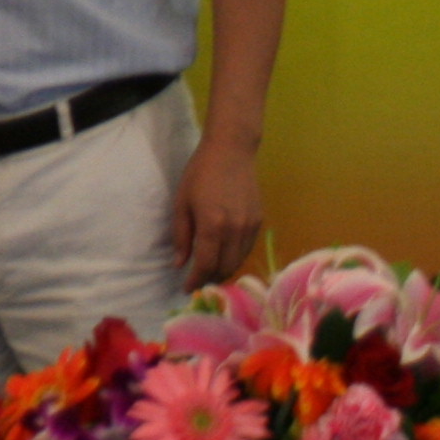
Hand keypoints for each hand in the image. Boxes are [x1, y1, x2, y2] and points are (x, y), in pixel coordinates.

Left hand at [169, 138, 263, 289]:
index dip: (196, 280)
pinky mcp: (259, 221)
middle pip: (225, 268)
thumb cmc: (199, 173)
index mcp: (213, 224)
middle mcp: (235, 229)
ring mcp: (250, 226)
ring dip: (224, 271)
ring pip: (238, 261)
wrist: (231, 150)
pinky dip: (235, 258)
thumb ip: (182, 235)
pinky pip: (247, 249)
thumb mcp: (182, 202)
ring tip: (210, 272)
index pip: (206, 265)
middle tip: (198, 281)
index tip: (187, 289)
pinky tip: (224, 255)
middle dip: (210, 279)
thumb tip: (180, 263)